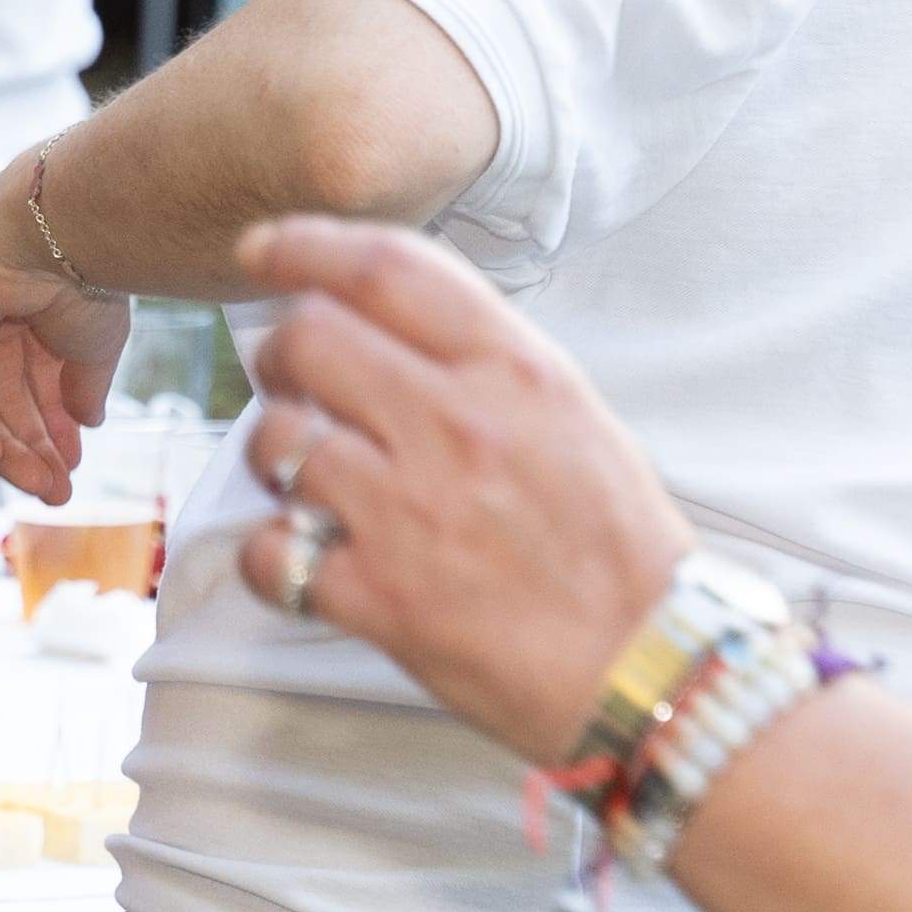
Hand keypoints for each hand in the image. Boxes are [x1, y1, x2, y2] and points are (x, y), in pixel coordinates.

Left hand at [0, 148, 127, 499]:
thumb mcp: (93, 347)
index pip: (28, 386)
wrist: (52, 237)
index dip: (50, 430)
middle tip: (57, 490)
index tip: (73, 465)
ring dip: (3, 450)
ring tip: (40, 484)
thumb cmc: (83, 280)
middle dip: (29, 448)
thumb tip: (89, 424)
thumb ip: (84, 387)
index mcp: (26, 312)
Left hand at [226, 217, 689, 758]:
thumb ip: (484, 362)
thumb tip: (387, 325)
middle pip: (308, 338)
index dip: (304, 244)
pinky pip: (273, 552)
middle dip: (279, 356)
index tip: (262, 250)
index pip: (384, 266)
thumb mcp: (571, 416)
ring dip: (274, 455)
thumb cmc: (614, 548)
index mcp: (514, 370)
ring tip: (307, 479)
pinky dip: (274, 557)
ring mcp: (411, 512)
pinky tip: (309, 559)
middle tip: (291, 384)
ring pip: (277, 440)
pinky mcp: (380, 597)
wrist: (649, 668)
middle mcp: (457, 425)